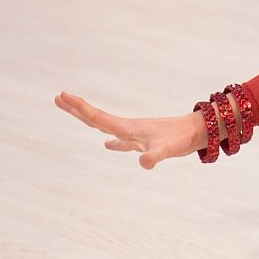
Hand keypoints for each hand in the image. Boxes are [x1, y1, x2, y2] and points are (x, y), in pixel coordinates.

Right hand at [54, 92, 206, 169]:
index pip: (97, 117)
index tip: (61, 95)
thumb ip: (154, 156)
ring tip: (76, 113)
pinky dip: (112, 141)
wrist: (199, 131)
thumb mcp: (166, 150)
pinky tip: (108, 144)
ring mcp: (136, 135)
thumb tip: (143, 163)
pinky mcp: (146, 141)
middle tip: (58, 98)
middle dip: (77, 109)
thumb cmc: (182, 140)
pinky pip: (122, 140)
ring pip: (107, 126)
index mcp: (128, 129)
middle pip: (97, 118)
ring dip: (90, 120)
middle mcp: (129, 129)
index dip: (78, 108)